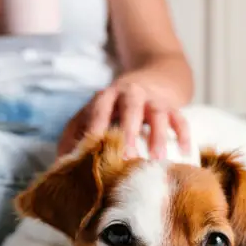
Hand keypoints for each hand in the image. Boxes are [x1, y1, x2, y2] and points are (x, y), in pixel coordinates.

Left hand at [57, 74, 190, 159]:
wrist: (153, 78)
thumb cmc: (115, 107)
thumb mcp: (93, 113)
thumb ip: (76, 135)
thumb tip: (60, 167)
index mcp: (106, 96)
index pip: (99, 109)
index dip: (96, 126)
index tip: (93, 147)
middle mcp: (130, 93)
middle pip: (130, 108)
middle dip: (129, 131)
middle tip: (128, 157)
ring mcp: (154, 98)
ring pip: (157, 113)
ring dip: (158, 135)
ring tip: (158, 159)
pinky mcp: (173, 106)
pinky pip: (180, 119)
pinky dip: (183, 135)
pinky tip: (185, 154)